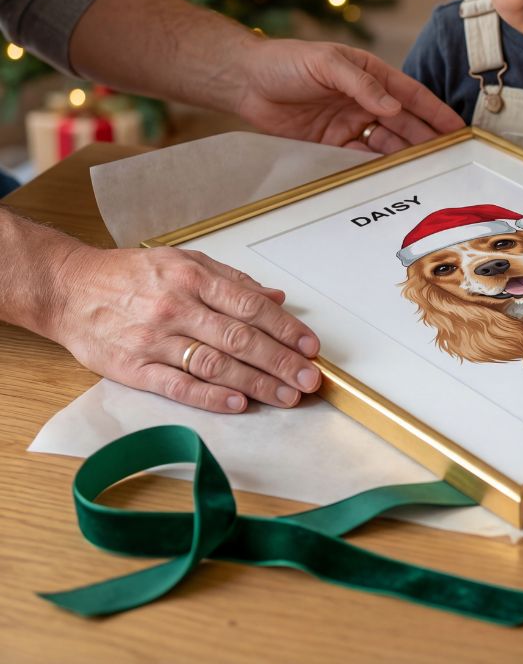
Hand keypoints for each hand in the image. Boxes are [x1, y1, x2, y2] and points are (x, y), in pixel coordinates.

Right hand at [43, 242, 324, 413]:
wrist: (68, 288)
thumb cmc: (130, 275)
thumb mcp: (184, 261)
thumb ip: (232, 281)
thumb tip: (276, 297)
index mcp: (193, 278)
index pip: (251, 307)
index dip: (285, 329)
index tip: (310, 346)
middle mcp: (177, 308)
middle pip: (240, 339)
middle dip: (281, 361)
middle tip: (310, 379)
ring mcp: (155, 340)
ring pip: (215, 364)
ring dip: (256, 383)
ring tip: (285, 396)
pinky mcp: (133, 367)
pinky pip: (178, 385)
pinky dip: (210, 396)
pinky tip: (238, 403)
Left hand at [234, 37, 463, 152]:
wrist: (245, 82)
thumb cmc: (286, 62)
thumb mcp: (326, 63)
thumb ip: (361, 84)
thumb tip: (392, 106)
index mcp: (370, 75)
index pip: (411, 95)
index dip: (435, 112)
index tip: (458, 128)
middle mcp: (365, 100)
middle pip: (403, 123)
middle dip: (426, 140)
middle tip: (447, 160)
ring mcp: (349, 122)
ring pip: (385, 143)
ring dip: (403, 156)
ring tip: (422, 173)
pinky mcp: (332, 143)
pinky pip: (359, 157)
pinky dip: (373, 167)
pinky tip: (387, 176)